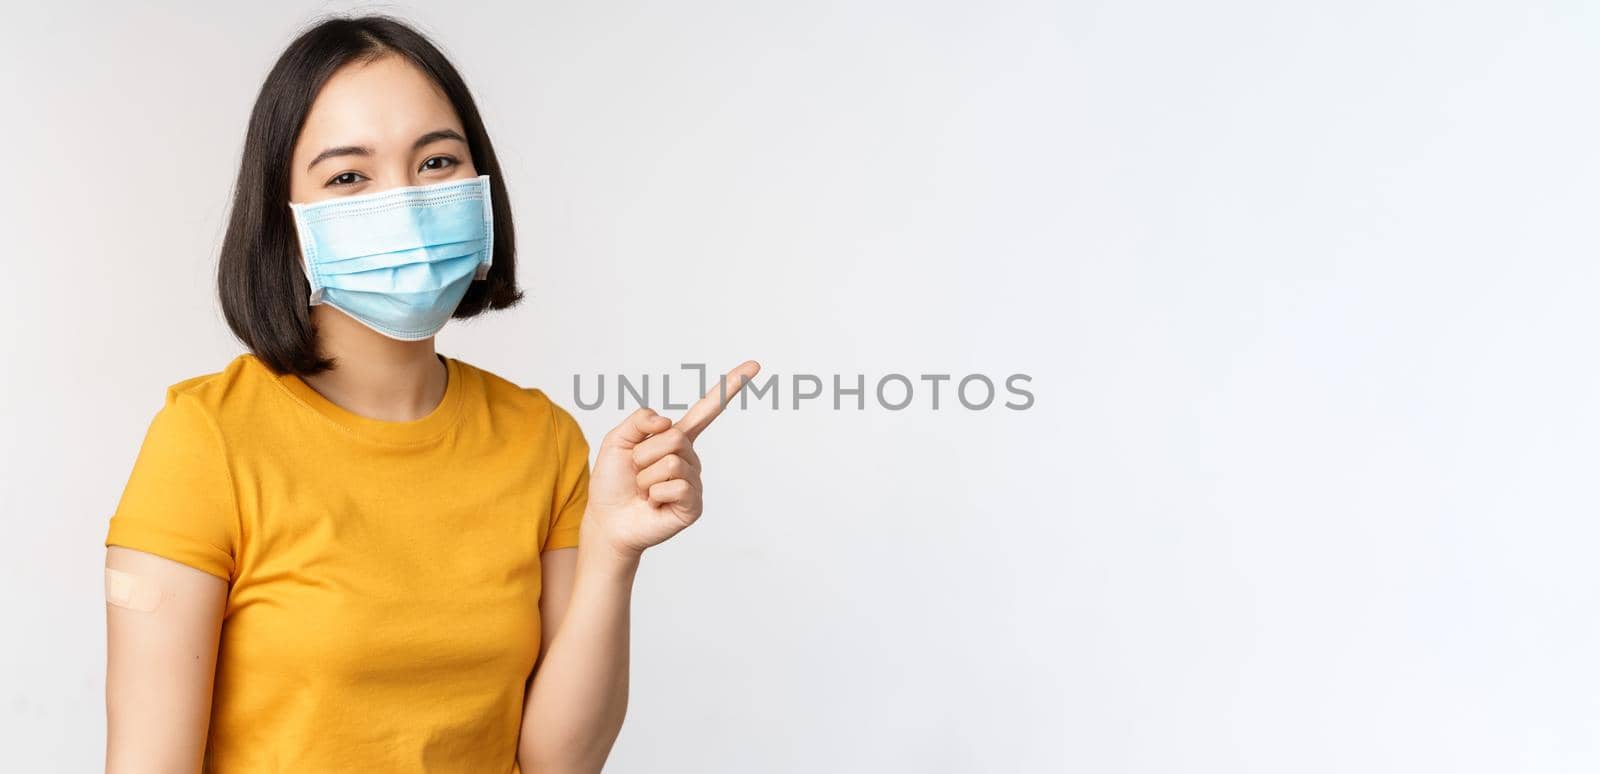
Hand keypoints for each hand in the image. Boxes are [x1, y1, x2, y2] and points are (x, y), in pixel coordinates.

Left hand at [582, 360, 760, 559]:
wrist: (607, 521)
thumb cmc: (612, 482)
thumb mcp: (616, 441)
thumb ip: (639, 420)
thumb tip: (667, 422)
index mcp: (676, 438)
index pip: (706, 410)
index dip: (730, 387)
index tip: (754, 366)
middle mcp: (690, 457)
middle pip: (673, 437)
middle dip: (643, 454)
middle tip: (636, 472)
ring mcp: (694, 482)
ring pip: (671, 463)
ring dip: (646, 477)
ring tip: (643, 490)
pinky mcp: (694, 505)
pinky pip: (675, 486)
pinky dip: (654, 495)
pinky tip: (653, 504)